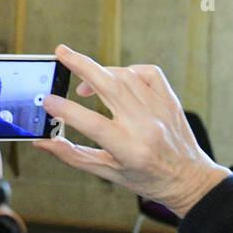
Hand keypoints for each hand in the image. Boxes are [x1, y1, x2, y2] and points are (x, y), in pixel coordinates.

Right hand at [37, 45, 229, 216]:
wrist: (190, 180)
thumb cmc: (148, 178)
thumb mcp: (108, 173)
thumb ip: (73, 156)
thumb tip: (42, 142)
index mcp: (129, 150)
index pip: (92, 124)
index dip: (66, 110)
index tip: (48, 101)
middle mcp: (146, 126)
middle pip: (110, 86)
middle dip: (82, 66)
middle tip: (61, 53)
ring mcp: (160, 110)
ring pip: (126, 76)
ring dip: (100, 72)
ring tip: (84, 82)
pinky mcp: (170, 101)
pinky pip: (148, 73)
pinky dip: (128, 70)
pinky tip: (117, 79)